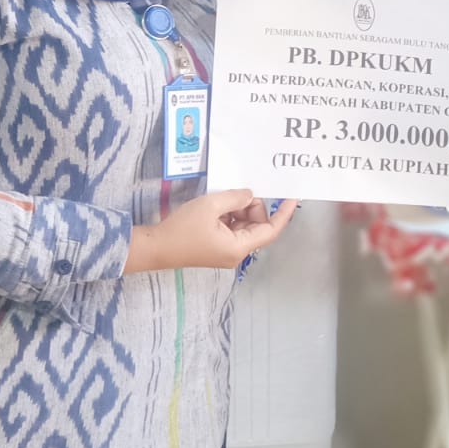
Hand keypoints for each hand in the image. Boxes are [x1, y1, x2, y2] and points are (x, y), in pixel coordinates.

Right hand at [126, 190, 296, 271]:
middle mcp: (237, 253)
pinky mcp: (217, 247)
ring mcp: (227, 251)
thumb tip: (250, 195)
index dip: (284, 214)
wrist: (156, 247)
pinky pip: (232, 228)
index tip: (292, 198)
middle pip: (257, 225)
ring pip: (244, 225)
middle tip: (235, 194)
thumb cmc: (182, 228)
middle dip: (251, 207)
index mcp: (239, 247)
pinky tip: (215, 208)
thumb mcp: (211, 206)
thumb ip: (235, 198)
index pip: (271, 231)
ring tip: (220, 202)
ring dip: (237, 210)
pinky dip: (228, 215)